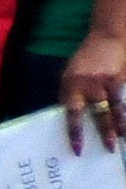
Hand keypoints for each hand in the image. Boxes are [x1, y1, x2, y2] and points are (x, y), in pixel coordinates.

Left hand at [69, 31, 125, 152]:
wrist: (106, 39)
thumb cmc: (84, 61)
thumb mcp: (69, 75)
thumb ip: (69, 95)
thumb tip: (68, 119)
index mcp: (71, 85)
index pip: (72, 113)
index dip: (76, 133)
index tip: (78, 149)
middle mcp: (89, 84)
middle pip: (98, 113)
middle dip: (105, 132)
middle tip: (109, 147)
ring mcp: (107, 81)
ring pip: (115, 107)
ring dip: (120, 124)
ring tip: (122, 137)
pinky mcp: (121, 78)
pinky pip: (124, 99)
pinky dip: (125, 111)